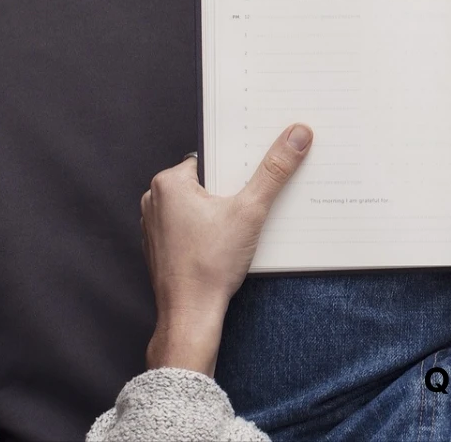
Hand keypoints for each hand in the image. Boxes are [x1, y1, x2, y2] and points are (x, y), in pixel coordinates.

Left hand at [140, 123, 312, 374]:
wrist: (190, 315)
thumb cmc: (210, 266)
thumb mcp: (250, 211)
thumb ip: (274, 171)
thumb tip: (297, 135)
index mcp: (169, 182)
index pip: (212, 158)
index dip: (239, 166)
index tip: (258, 174)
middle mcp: (154, 200)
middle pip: (207, 182)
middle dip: (232, 190)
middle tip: (256, 201)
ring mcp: (155, 226)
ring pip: (198, 206)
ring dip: (222, 212)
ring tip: (244, 225)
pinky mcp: (162, 247)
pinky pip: (190, 227)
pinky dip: (209, 231)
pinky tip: (229, 244)